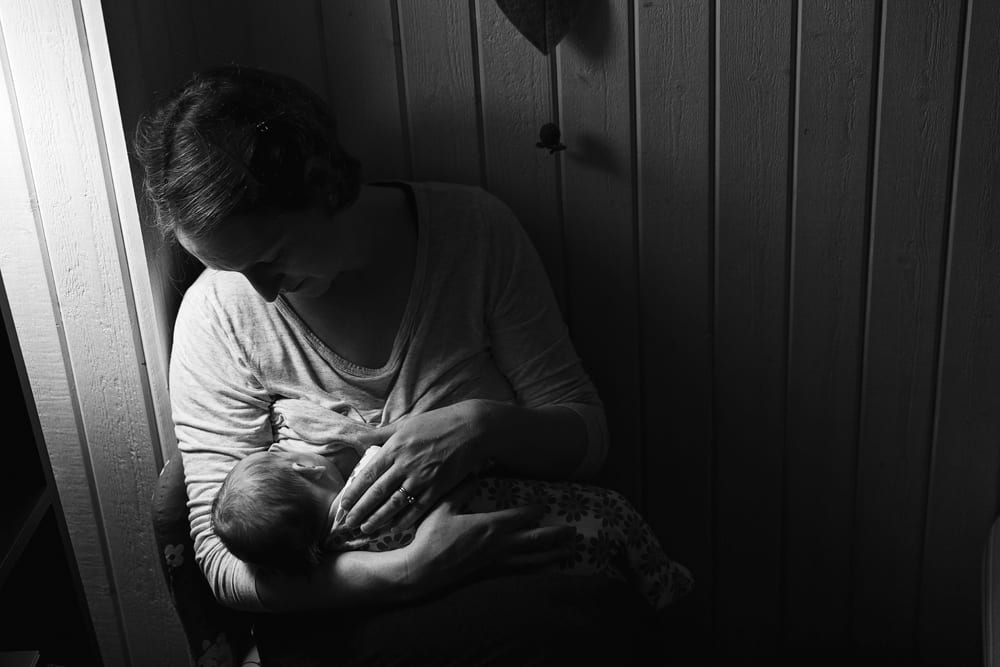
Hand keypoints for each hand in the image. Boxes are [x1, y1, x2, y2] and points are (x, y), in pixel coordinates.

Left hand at [337, 401, 490, 533]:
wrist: (471, 429)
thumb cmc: (437, 423)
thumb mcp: (406, 423)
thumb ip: (381, 434)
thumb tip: (358, 437)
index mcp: (395, 448)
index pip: (367, 475)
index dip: (354, 492)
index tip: (343, 505)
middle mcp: (405, 464)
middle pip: (377, 493)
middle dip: (360, 511)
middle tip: (348, 525)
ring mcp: (421, 478)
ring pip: (394, 504)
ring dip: (377, 519)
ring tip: (365, 530)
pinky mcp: (438, 487)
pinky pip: (417, 508)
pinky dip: (404, 520)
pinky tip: (393, 529)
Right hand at [401, 480, 575, 589]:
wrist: (421, 570)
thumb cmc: (430, 536)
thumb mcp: (443, 507)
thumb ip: (461, 488)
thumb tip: (477, 472)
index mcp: (489, 526)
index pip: (521, 517)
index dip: (536, 510)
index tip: (545, 504)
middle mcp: (498, 545)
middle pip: (535, 539)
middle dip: (555, 534)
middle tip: (573, 531)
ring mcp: (496, 561)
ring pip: (532, 558)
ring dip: (552, 554)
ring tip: (569, 551)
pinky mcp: (491, 573)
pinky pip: (520, 570)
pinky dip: (536, 567)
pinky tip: (544, 566)